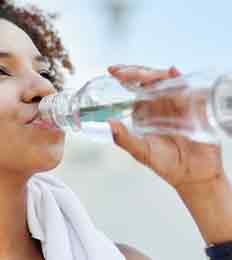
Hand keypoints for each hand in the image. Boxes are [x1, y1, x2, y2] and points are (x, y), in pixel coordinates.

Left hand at [107, 65, 225, 191]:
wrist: (192, 175)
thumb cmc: (166, 163)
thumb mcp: (141, 151)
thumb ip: (124, 138)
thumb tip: (109, 123)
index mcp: (146, 109)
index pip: (134, 86)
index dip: (125, 75)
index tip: (113, 71)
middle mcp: (161, 103)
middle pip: (149, 79)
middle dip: (136, 72)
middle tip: (124, 73)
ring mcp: (178, 102)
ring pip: (166, 79)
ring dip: (154, 74)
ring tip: (142, 76)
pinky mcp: (194, 106)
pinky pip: (188, 87)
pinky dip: (180, 78)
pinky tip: (173, 73)